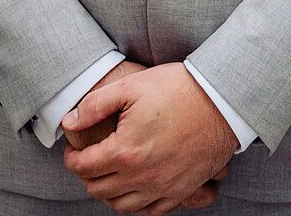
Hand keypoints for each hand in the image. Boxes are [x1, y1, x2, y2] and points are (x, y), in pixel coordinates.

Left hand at [61, 63, 238, 213]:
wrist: (221, 100)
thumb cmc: (176, 89)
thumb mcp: (130, 86)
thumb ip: (94, 106)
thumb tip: (69, 122)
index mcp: (125, 152)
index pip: (84, 167)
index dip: (72, 159)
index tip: (72, 150)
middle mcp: (142, 177)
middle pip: (99, 190)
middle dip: (86, 176)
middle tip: (88, 161)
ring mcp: (163, 187)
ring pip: (122, 206)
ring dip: (108, 193)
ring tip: (108, 176)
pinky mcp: (181, 191)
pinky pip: (151, 211)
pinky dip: (137, 204)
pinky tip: (135, 188)